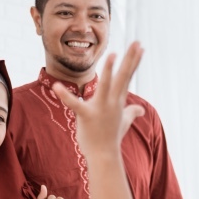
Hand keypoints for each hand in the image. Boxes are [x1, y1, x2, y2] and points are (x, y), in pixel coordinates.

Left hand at [51, 42, 145, 159]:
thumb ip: (132, 112)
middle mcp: (113, 102)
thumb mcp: (124, 122)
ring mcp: (101, 109)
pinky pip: (75, 104)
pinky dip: (65, 97)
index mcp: (118, 100)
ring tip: (112, 54)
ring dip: (109, 70)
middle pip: (123, 77)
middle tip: (137, 43)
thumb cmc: (111, 137)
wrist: (104, 156)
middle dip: (129, 59)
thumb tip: (141, 109)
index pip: (127, 77)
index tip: (140, 47)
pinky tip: (56, 87)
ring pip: (106, 86)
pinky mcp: (86, 116)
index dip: (134, 61)